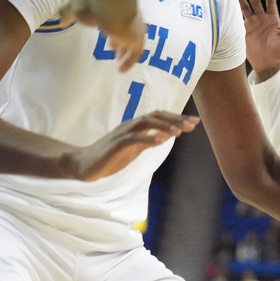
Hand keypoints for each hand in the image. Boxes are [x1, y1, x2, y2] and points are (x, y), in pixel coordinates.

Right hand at [59, 0, 145, 72]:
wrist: (113, 5)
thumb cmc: (94, 4)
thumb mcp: (75, 7)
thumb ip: (67, 13)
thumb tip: (63, 22)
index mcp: (114, 8)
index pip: (114, 19)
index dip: (109, 28)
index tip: (105, 35)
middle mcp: (127, 18)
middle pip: (125, 31)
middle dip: (119, 40)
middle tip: (113, 48)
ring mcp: (135, 29)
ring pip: (132, 43)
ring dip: (125, 52)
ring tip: (118, 62)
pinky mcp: (137, 40)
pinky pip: (135, 54)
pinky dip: (129, 62)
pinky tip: (121, 70)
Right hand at [62, 111, 198, 180]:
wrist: (84, 164)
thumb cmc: (110, 156)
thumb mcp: (136, 148)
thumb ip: (151, 140)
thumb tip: (168, 135)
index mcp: (136, 127)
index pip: (159, 117)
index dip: (177, 118)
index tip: (195, 121)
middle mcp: (130, 126)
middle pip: (155, 116)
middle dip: (175, 119)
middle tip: (192, 124)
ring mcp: (122, 134)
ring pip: (145, 123)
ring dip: (163, 126)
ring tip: (179, 132)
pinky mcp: (115, 145)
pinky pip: (132, 139)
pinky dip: (146, 139)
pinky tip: (159, 142)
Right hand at [237, 0, 279, 81]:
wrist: (266, 64)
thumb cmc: (278, 53)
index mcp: (273, 19)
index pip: (270, 3)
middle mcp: (262, 19)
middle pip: (256, 2)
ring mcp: (252, 23)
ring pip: (246, 8)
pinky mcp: (244, 30)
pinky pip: (238, 19)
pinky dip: (234, 12)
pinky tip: (230, 5)